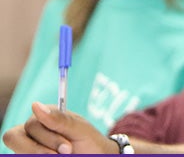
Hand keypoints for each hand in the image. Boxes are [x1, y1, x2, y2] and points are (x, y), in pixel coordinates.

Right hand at [2, 102, 116, 153]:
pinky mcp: (27, 154)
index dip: (47, 138)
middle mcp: (32, 131)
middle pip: (16, 138)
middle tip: (67, 152)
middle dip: (42, 148)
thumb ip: (59, 119)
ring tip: (62, 156)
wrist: (95, 156)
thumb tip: (35, 104)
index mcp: (43, 117)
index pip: (30, 124)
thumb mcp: (80, 130)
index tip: (68, 147)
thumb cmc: (89, 142)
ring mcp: (28, 145)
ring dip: (41, 154)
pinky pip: (23, 156)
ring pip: (18, 151)